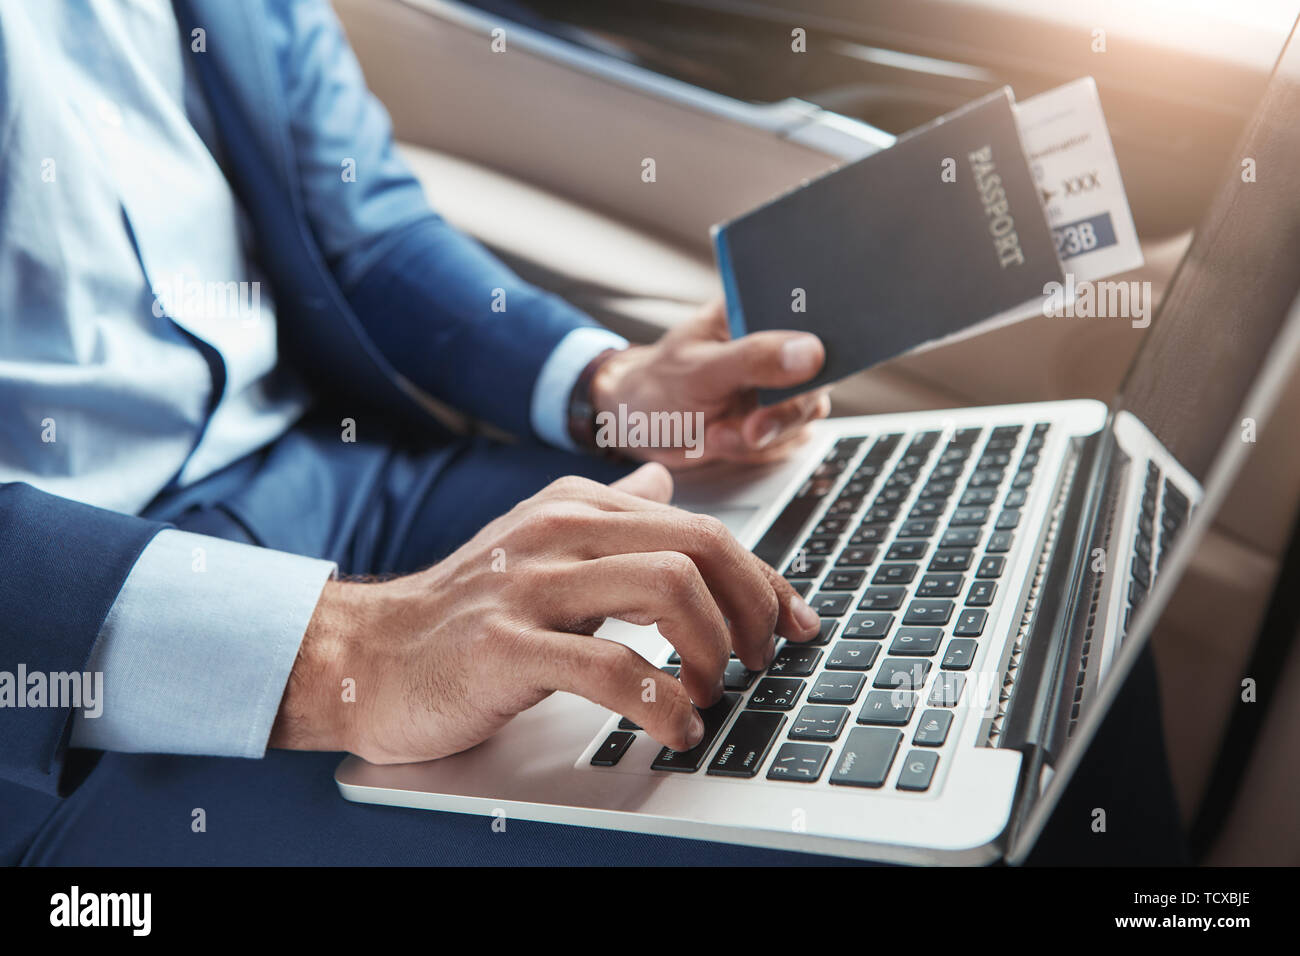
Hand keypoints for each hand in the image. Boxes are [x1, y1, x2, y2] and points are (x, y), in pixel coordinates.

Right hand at [270, 463, 821, 762]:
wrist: (365, 655)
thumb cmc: (460, 610)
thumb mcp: (537, 541)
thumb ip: (606, 512)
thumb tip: (661, 481)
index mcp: (576, 506)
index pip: (700, 529)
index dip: (763, 580)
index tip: (793, 623)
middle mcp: (559, 530)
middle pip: (699, 548)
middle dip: (752, 611)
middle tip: (761, 661)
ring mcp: (531, 585)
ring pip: (668, 591)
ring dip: (714, 652)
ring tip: (714, 692)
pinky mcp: (505, 645)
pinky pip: (613, 669)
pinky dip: (663, 704)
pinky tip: (675, 727)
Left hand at [590, 298, 831, 467]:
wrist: (637, 427)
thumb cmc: (659, 385)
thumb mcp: (700, 369)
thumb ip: (754, 358)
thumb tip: (811, 352)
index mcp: (754, 310)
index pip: (810, 315)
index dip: (820, 344)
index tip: (806, 373)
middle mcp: (773, 344)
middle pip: (818, 372)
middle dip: (785, 411)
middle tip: (751, 430)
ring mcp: (776, 383)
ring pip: (806, 411)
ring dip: (766, 434)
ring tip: (717, 434)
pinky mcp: (774, 417)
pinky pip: (790, 438)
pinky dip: (757, 449)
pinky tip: (722, 440)